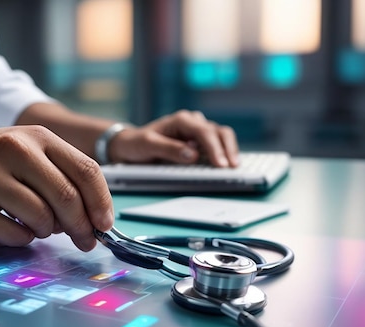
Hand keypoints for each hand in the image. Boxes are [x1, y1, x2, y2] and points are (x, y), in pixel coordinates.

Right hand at [0, 125, 114, 250]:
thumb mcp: (27, 159)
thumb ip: (61, 179)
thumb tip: (97, 219)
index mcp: (35, 137)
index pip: (85, 169)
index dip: (101, 202)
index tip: (105, 224)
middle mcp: (13, 150)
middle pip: (67, 197)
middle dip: (82, 227)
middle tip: (86, 242)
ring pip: (43, 219)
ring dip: (46, 231)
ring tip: (34, 225)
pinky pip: (17, 235)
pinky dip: (21, 239)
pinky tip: (8, 228)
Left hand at [108, 110, 238, 166]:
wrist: (130, 144)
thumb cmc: (137, 143)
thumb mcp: (148, 146)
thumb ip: (170, 149)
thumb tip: (193, 155)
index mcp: (181, 120)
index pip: (204, 132)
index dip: (214, 148)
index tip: (221, 164)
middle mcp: (193, 122)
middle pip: (218, 132)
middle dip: (228, 149)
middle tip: (232, 167)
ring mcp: (197, 132)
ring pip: (221, 137)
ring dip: (229, 151)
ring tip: (234, 167)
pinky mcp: (199, 142)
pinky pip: (216, 146)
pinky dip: (224, 154)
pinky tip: (228, 166)